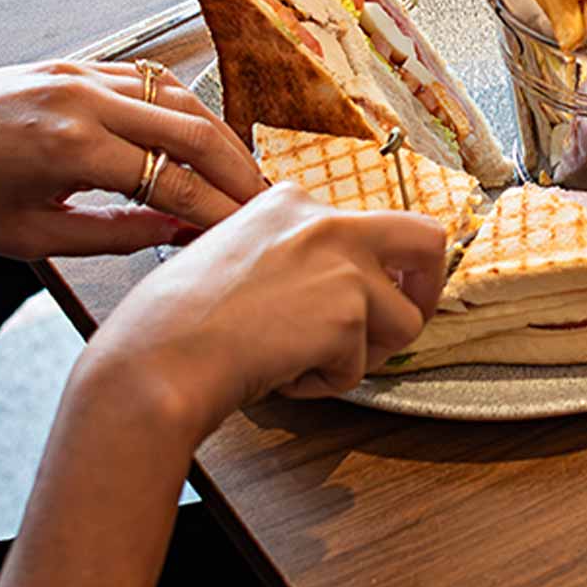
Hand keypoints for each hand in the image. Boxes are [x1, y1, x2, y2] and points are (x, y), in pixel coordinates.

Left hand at [0, 62, 265, 257]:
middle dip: (238, 169)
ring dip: (214, 135)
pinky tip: (193, 138)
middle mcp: (80, 99)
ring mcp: (74, 73)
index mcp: (69, 149)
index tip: (248, 237)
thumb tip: (175, 233)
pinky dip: (177, 109)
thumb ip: (110, 234)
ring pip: (174, 96)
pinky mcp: (66, 64)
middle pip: (192, 128)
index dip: (219, 212)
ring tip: (238, 175)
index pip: (174, 181)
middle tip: (267, 205)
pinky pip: (142, 81)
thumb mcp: (26, 237)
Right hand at [90, 184, 444, 424]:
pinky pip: (361, 369)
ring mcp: (343, 265)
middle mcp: (326, 221)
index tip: (364, 294)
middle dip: (427, 287)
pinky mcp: (348, 314)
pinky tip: (280, 374)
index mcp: (291, 201)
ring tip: (305, 363)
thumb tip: (323, 290)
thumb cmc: (173, 321)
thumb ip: (287, 258)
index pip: (368, 224)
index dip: (373, 270)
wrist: (159, 357)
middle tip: (400, 323)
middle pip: (426, 240)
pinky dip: (325, 384)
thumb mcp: (233, 256)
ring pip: (405, 322)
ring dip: (362, 355)